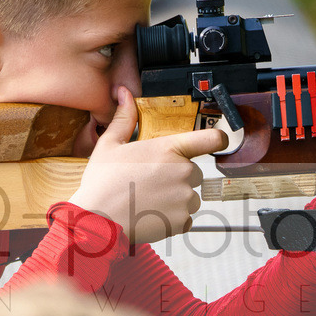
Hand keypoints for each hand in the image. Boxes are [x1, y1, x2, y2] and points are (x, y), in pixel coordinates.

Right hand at [69, 87, 228, 242]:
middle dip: (177, 176)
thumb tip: (124, 94)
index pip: (211, 139)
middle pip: (193, 172)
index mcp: (168, 149)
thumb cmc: (102, 183)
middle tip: (150, 182)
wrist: (98, 219)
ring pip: (189, 196)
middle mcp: (182, 172)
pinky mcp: (182, 220)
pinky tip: (151, 213)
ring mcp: (184, 198)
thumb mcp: (109, 144)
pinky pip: (185, 217)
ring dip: (175, 198)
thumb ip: (124, 118)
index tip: (218, 141)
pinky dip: (172, 217)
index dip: (218, 139)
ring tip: (148, 199)